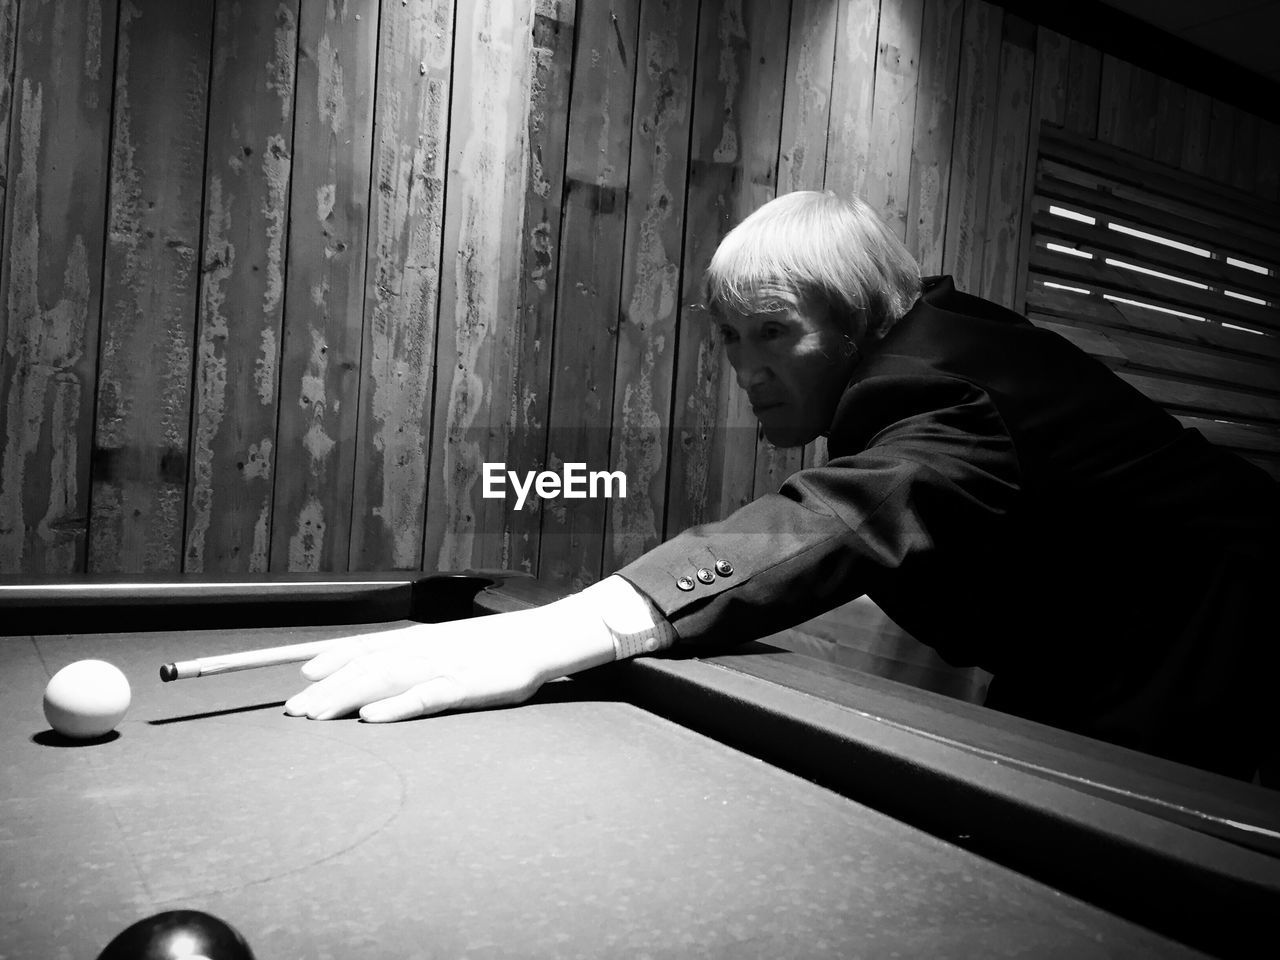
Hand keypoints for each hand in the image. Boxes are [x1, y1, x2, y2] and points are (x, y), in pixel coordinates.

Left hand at [283, 621, 547, 721]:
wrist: (541, 639)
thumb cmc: (494, 646)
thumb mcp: (449, 643)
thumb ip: (415, 652)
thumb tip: (378, 663)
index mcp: (420, 638)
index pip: (367, 646)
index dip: (332, 659)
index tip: (302, 676)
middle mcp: (424, 648)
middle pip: (367, 666)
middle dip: (328, 688)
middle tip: (295, 711)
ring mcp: (443, 666)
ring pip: (386, 679)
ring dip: (348, 696)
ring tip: (317, 714)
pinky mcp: (465, 687)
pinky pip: (424, 698)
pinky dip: (396, 707)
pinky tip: (372, 718)